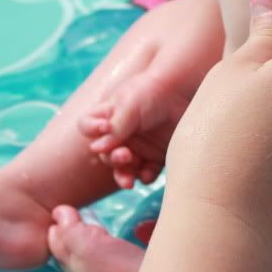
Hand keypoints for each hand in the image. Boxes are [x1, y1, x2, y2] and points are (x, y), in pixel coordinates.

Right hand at [79, 68, 187, 187]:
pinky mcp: (156, 157)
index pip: (88, 127)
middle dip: (112, 158)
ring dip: (124, 175)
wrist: (183, 91)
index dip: (91, 130)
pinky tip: (148, 174)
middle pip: (105, 154)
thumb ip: (114, 129)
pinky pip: (146, 174)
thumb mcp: (129, 107)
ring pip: (123, 169)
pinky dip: (145, 177)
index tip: (104, 128)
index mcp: (108, 117)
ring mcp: (138, 147)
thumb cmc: (152, 93)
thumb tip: (96, 149)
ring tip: (130, 180)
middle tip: (125, 154)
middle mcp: (121, 134)